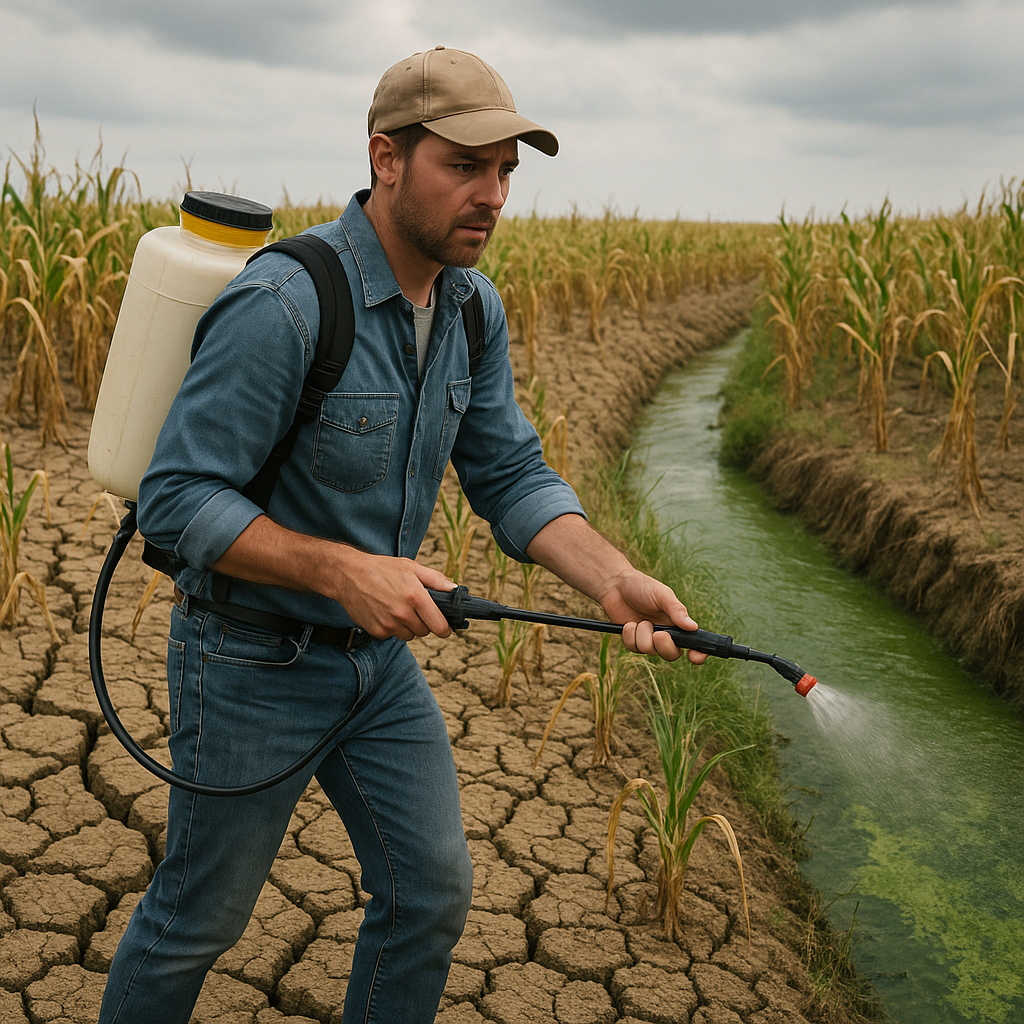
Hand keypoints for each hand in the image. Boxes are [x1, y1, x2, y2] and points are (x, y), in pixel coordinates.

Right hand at [328, 550, 455, 641]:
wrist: (349, 575)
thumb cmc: (381, 569)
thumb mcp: (411, 567)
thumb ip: (436, 580)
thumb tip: (455, 590)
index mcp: (415, 596)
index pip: (439, 625)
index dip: (445, 628)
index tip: (445, 628)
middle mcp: (403, 613)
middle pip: (425, 631)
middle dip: (424, 622)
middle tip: (415, 608)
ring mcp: (389, 624)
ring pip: (409, 635)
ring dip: (408, 626)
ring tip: (398, 608)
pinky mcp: (377, 631)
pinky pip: (392, 635)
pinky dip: (392, 627)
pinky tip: (385, 612)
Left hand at [598, 570, 706, 663]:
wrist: (616, 585)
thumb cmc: (642, 587)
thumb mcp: (662, 595)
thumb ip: (677, 611)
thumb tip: (693, 627)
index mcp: (677, 624)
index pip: (693, 644)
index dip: (697, 654)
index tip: (694, 656)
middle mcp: (665, 634)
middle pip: (671, 654)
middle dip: (664, 646)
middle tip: (657, 633)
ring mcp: (648, 639)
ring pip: (650, 651)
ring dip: (642, 635)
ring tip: (639, 621)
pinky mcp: (632, 641)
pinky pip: (633, 648)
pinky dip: (630, 635)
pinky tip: (628, 624)